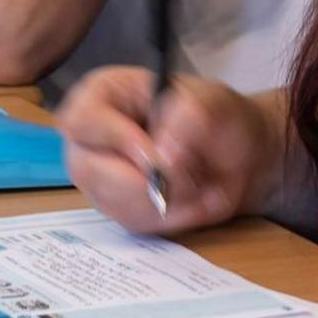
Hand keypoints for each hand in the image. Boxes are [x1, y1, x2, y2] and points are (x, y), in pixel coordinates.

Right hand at [58, 67, 280, 235]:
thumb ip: (187, 120)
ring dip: (167, 201)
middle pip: (89, 170)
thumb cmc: (215, 116)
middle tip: (191, 176)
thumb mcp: (211, 103)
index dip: (118, 140)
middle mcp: (92, 137)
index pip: (83, 120)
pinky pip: (135, 223)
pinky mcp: (117, 208)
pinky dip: (172, 217)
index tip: (160, 154)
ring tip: (198, 183)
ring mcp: (100, 176)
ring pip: (115, 202)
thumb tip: (164, 158)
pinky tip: (193, 199)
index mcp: (104, 94)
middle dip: (148, 181)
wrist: (234, 153)